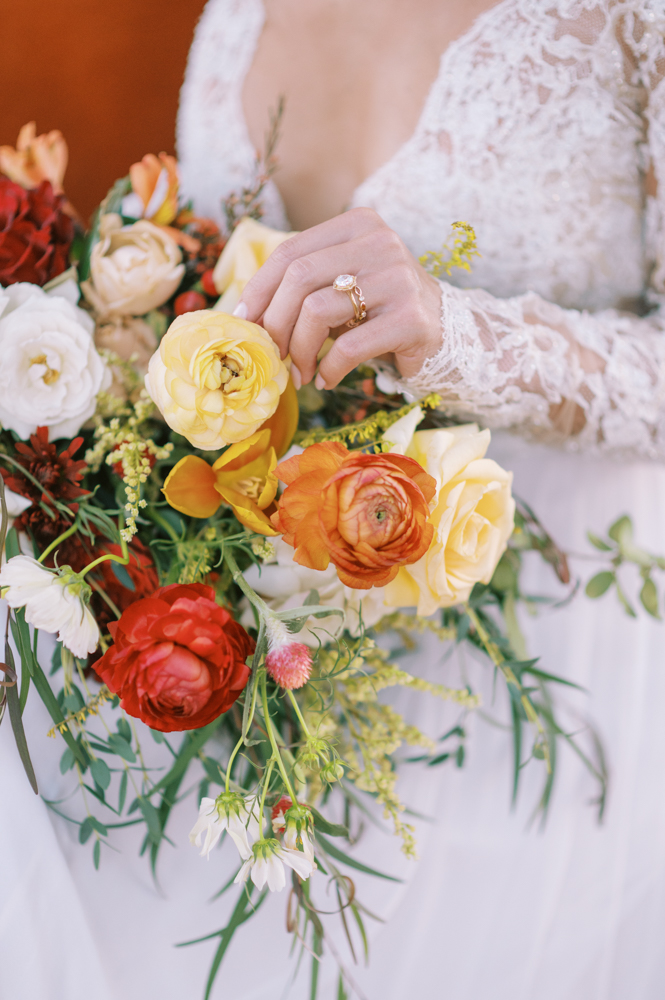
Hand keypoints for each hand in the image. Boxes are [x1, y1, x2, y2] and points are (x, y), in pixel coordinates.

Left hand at [235, 208, 441, 388]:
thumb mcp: (341, 285)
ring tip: (301, 373)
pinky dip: (329, 369)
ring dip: (300, 351)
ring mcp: (398, 278)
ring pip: (318, 311)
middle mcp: (380, 242)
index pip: (290, 251)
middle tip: (272, 354)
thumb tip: (247, 315)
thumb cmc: (378, 310)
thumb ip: (303, 287)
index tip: (245, 322)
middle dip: (275, 323)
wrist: (443, 330)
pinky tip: (327, 379)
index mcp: (357, 225)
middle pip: (298, 278)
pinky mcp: (411, 318)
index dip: (259, 289)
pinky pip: (350, 346)